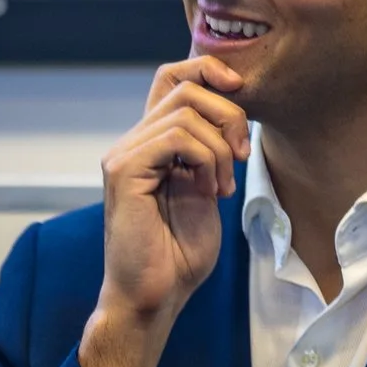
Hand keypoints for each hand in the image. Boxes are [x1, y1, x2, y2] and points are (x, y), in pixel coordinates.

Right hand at [82, 59, 248, 366]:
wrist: (155, 295)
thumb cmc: (179, 254)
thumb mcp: (206, 190)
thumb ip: (210, 151)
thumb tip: (231, 116)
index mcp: (151, 143)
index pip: (172, 77)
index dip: (208, 70)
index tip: (241, 95)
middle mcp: (133, 142)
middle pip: (184, 86)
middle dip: (228, 114)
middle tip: (240, 158)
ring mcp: (124, 154)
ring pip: (185, 110)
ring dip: (220, 147)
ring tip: (222, 186)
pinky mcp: (124, 171)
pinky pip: (176, 137)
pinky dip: (206, 158)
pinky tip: (210, 191)